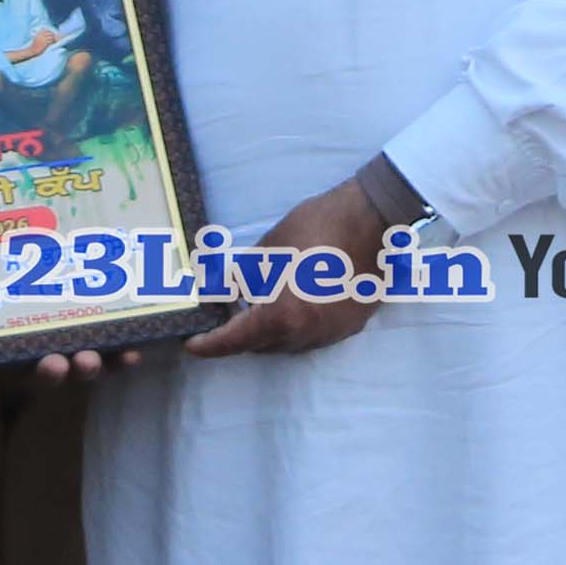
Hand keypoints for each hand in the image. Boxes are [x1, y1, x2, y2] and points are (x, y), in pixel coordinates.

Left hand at [191, 176, 396, 358]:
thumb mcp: (267, 250)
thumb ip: (239, 280)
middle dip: (240, 334)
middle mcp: (308, 334)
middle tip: (227, 312)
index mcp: (284, 315)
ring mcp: (332, 333)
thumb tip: (220, 295)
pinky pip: (312, 337)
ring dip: (269, 331)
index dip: (210, 344)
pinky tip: (294, 303)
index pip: (236, 340)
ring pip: (288, 345)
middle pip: (261, 346)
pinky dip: (296, 327)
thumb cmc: (316, 226)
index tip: (193, 345)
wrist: (372, 218)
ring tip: (261, 304)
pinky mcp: (350, 326)